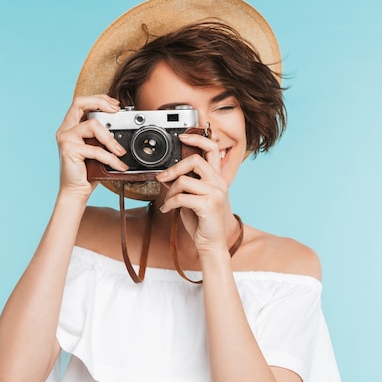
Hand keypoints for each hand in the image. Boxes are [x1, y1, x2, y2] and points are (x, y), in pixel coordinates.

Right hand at [55, 95, 128, 197]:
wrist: (76, 191)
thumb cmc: (87, 171)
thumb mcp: (97, 149)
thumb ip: (102, 136)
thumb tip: (121, 127)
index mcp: (71, 126)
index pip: (81, 102)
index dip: (99, 99)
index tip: (115, 104)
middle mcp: (65, 129)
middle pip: (80, 103)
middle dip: (101, 102)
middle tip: (117, 111)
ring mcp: (65, 138)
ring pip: (92, 125)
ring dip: (110, 138)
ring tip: (121, 151)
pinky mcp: (68, 149)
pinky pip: (95, 149)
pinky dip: (110, 157)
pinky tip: (119, 164)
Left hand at [156, 133, 233, 255]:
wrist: (211, 244)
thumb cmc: (202, 221)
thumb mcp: (192, 198)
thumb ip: (185, 184)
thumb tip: (167, 174)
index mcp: (217, 178)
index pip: (212, 149)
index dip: (197, 139)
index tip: (182, 137)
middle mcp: (219, 182)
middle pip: (195, 161)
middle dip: (174, 168)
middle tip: (162, 177)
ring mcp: (215, 193)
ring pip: (184, 180)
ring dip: (170, 191)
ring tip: (168, 201)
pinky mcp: (208, 205)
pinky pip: (181, 197)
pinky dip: (170, 203)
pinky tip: (167, 209)